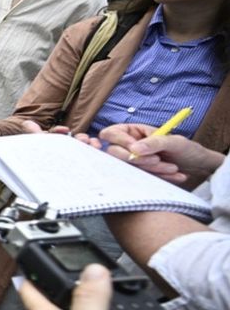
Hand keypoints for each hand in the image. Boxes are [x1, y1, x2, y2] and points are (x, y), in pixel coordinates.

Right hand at [98, 123, 224, 188]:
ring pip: (127, 168)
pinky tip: (174, 174)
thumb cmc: (187, 148)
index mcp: (133, 132)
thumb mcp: (174, 142)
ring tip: (172, 168)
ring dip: (150, 169)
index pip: (111, 133)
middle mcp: (129, 146)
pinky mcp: (139, 174)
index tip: (135, 149)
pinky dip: (156, 177)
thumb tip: (134, 149)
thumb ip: (154, 143)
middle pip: (114, 153)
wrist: (198, 166)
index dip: (119, 141)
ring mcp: (132, 161)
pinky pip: (138, 178)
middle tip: (156, 160)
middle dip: (137, 159)